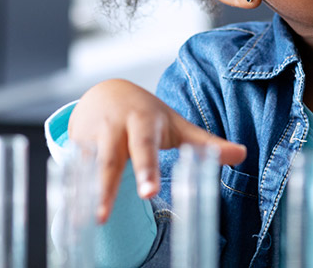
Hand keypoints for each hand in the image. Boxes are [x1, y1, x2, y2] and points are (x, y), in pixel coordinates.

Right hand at [68, 79, 247, 222]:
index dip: (146, 169)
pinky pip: (72, 172)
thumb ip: (205, 143)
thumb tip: (242, 153)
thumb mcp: (175, 125)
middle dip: (110, 186)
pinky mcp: (75, 147)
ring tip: (89, 220)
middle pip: (111, 159)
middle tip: (107, 214)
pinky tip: (71, 213)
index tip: (150, 193)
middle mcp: (113, 128)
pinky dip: (71, 191)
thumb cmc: (146, 113)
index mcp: (141, 121)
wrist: (105, 92)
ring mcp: (90, 138)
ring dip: (87, 192)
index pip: (144, 146)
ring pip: (88, 167)